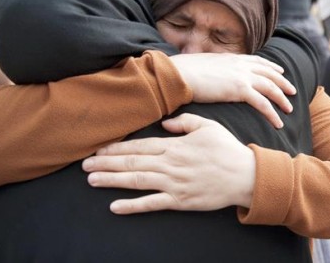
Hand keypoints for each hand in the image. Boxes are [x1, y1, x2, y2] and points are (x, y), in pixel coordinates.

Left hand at [82, 113, 256, 213]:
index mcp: (175, 145)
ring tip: (92, 180)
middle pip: (133, 162)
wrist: (245, 176)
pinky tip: (115, 207)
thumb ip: (185, 122)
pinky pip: (152, 204)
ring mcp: (174, 184)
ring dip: (112, 180)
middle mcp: (171, 164)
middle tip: (84, 165)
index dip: (117, 147)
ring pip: (137, 180)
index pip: (140, 145)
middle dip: (106, 163)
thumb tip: (164, 124)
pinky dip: (132, 206)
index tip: (98, 149)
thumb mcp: (208, 126)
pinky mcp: (180, 201)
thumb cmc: (227, 149)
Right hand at [170, 53, 295, 128]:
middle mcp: (240, 64)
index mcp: (232, 58)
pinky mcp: (240, 89)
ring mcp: (242, 76)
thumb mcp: (202, 65)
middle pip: (269, 73)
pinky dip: (272, 114)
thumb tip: (210, 74)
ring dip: (282, 98)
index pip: (257, 61)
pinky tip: (278, 123)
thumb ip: (213, 69)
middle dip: (283, 82)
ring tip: (289, 109)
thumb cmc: (183, 73)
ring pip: (271, 87)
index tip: (280, 70)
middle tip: (292, 90)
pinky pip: (263, 103)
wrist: (178, 74)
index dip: (270, 66)